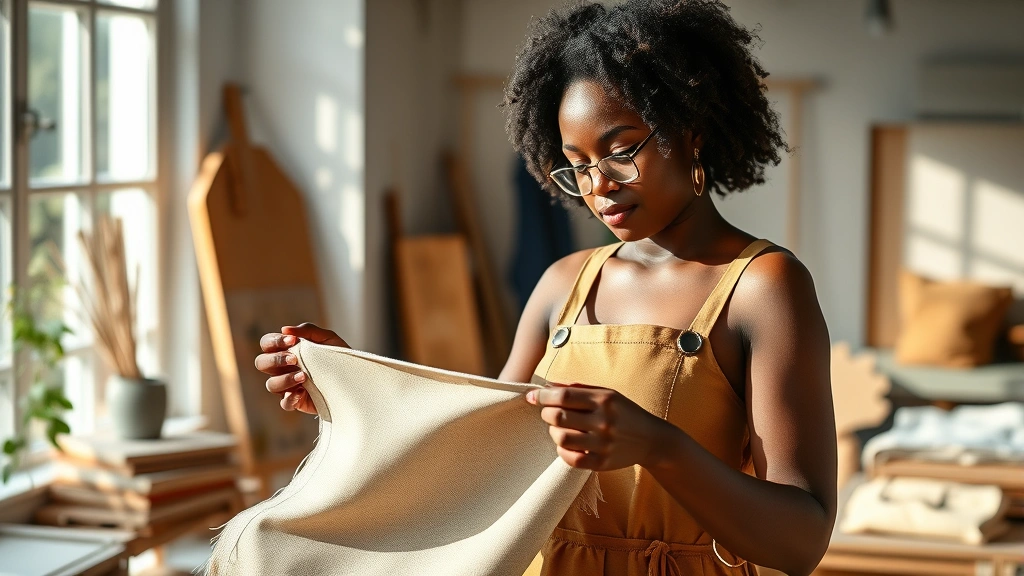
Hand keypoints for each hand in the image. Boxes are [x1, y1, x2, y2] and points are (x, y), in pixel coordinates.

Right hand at [255, 323, 348, 413]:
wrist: (354, 378)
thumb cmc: (338, 355)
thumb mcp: (328, 338)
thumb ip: (308, 330)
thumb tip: (285, 329)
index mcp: (286, 350)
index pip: (266, 343)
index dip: (274, 341)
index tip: (292, 340)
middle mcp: (282, 368)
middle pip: (261, 363)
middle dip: (275, 360)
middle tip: (294, 359)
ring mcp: (287, 386)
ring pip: (271, 384)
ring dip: (284, 379)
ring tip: (304, 376)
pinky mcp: (296, 401)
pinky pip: (284, 403)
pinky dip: (291, 398)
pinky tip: (303, 392)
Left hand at [525, 383, 670, 470]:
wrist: (652, 440)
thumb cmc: (624, 412)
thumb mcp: (607, 393)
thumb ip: (577, 388)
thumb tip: (547, 385)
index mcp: (604, 400)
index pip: (563, 395)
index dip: (542, 395)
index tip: (532, 396)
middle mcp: (604, 421)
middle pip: (557, 416)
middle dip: (546, 413)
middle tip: (549, 413)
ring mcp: (603, 444)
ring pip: (561, 438)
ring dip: (553, 431)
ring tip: (560, 428)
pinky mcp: (602, 463)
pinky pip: (570, 459)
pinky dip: (562, 451)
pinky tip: (568, 444)